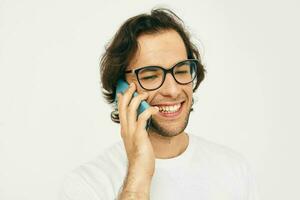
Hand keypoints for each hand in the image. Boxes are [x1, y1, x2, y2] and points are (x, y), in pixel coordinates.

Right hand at [117, 82, 158, 196]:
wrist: (140, 171)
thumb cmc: (140, 157)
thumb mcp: (136, 141)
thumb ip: (137, 130)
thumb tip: (141, 122)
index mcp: (124, 129)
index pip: (120, 110)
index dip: (121, 99)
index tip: (124, 90)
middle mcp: (125, 129)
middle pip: (123, 106)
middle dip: (128, 93)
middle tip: (133, 85)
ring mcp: (131, 132)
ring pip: (131, 109)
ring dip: (138, 98)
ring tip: (145, 94)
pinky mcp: (139, 136)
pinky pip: (142, 118)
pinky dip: (149, 110)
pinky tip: (156, 109)